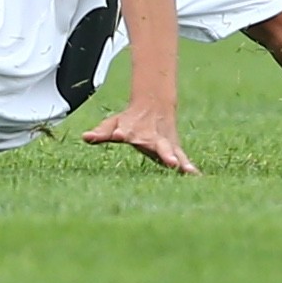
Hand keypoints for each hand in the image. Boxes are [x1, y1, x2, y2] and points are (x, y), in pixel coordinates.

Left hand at [83, 101, 199, 174]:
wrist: (154, 107)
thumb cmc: (129, 120)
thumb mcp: (113, 123)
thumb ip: (101, 133)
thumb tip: (85, 137)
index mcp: (131, 131)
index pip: (124, 132)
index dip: (120, 133)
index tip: (118, 135)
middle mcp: (149, 137)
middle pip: (153, 144)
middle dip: (157, 151)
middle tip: (164, 159)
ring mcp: (164, 143)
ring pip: (170, 151)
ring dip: (174, 159)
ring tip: (178, 166)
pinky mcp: (174, 150)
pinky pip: (182, 158)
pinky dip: (188, 166)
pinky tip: (196, 176)